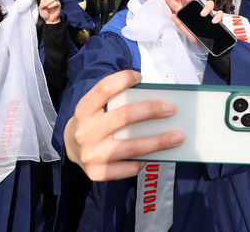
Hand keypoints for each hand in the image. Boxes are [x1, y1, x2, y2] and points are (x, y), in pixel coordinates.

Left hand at [36, 0, 60, 23]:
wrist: (50, 19)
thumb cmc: (45, 13)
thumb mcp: (41, 8)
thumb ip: (43, 4)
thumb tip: (47, 2)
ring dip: (48, 3)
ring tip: (47, 7)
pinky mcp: (58, 3)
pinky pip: (55, 2)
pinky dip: (51, 6)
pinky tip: (50, 9)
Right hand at [64, 70, 181, 180]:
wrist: (72, 149)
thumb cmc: (94, 123)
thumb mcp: (97, 108)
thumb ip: (117, 101)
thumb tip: (154, 100)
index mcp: (84, 110)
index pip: (103, 89)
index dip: (122, 80)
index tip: (140, 76)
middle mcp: (85, 131)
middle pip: (122, 116)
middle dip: (150, 111)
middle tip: (170, 109)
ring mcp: (91, 154)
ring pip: (131, 146)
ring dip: (158, 141)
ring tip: (177, 137)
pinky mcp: (98, 173)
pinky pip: (128, 168)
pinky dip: (143, 161)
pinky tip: (155, 155)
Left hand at [159, 0, 223, 47]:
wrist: (211, 47)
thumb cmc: (199, 40)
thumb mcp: (188, 34)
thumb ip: (181, 26)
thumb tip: (172, 15)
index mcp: (189, 15)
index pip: (179, 6)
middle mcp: (197, 12)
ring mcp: (208, 14)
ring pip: (208, 3)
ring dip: (206, 7)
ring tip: (203, 14)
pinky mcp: (216, 18)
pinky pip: (218, 13)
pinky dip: (217, 16)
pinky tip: (214, 21)